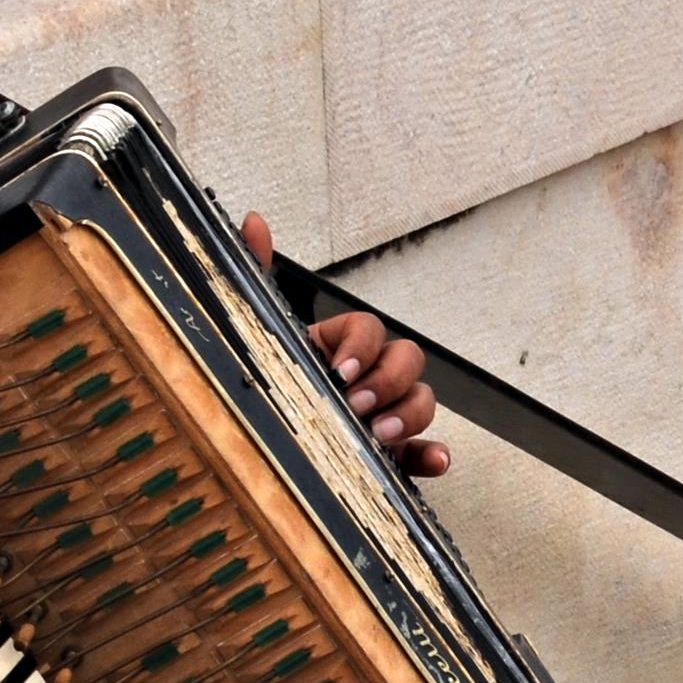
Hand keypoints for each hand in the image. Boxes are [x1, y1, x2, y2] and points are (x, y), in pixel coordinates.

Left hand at [240, 212, 449, 476]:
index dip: (361, 347)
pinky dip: (433, 456)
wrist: (249, 441)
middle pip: (407, 359)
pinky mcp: (391, 453)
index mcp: (337, 344)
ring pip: (421, 399)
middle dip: (388, 380)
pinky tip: (433, 462)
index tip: (338, 371)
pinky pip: (425, 451)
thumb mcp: (253, 329)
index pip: (368, 328)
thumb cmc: (262, 380)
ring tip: (380, 434)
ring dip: (410, 414)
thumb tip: (254, 221)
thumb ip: (252, 274)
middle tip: (357, 404)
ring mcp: (384, 412)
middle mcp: (368, 375)